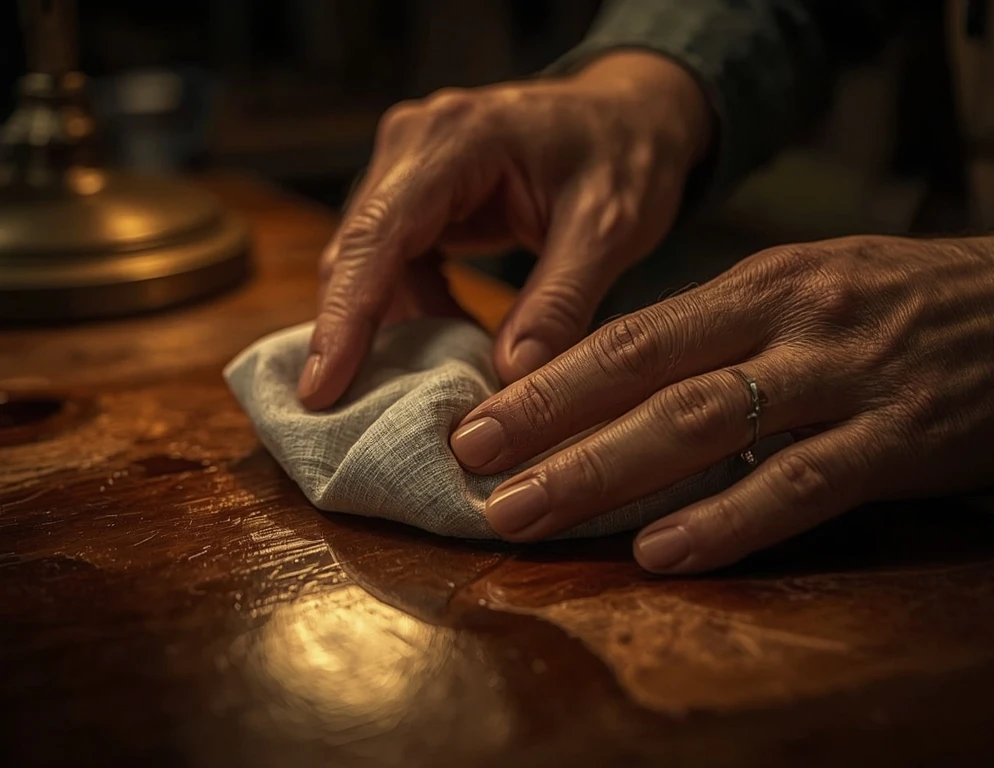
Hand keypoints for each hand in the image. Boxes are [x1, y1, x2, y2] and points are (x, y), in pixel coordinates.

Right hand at [299, 52, 713, 408]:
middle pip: (357, 251)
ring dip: (390, 328)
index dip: (347, 315)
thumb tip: (512, 378)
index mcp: (455, 138)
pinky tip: (448, 345)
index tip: (322, 388)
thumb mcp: (609, 226)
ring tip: (417, 391)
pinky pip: (396, 264)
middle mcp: (414, 144)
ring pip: (369, 264)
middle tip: (349, 414)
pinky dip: (416, 311)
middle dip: (352, 334)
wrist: (629, 114)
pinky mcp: (420, 195)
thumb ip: (560, 299)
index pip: (379, 234)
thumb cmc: (625, 154)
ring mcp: (410, 167)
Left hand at [450, 234, 993, 572]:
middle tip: (472, 466)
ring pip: (705, 426)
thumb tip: (617, 385)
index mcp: (759, 284)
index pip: (632, 334)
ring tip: (529, 512)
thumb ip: (717, 335)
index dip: (548, 379)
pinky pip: (800, 485)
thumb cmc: (901, 303)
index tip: (477, 418)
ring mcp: (844, 379)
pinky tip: (662, 550)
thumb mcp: (805, 291)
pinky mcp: (900, 439)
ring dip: (607, 471)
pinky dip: (727, 521)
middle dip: (551, 423)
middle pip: (648, 374)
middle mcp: (789, 322)